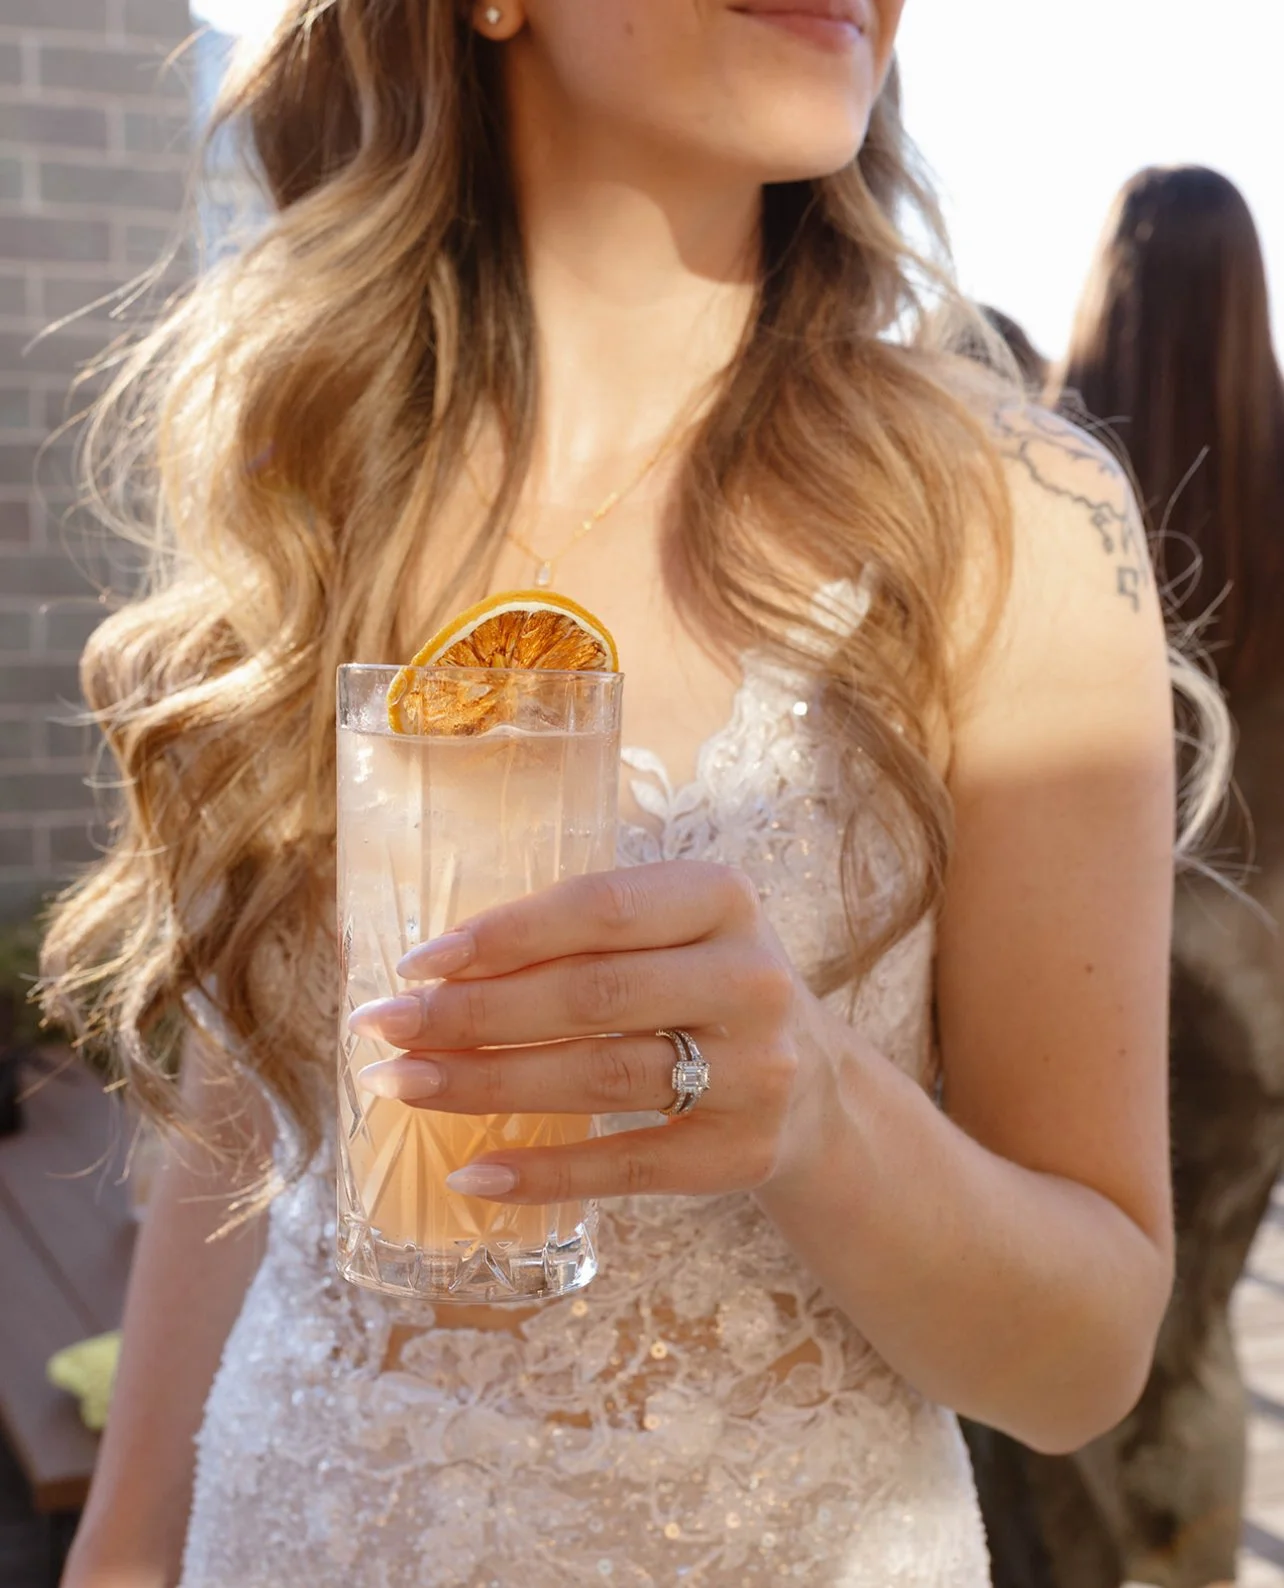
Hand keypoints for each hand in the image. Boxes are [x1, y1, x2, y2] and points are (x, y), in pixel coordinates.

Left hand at [347, 861, 822, 1202]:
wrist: (816, 1087)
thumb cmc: (703, 988)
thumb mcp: (674, 932)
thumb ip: (584, 934)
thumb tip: (436, 969)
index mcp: (723, 898)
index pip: (599, 909)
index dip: (502, 935)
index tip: (416, 963)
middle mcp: (749, 979)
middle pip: (590, 996)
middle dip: (471, 1014)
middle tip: (384, 1028)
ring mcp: (754, 1071)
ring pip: (599, 1078)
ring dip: (486, 1085)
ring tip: (403, 1086)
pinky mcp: (740, 1153)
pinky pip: (625, 1167)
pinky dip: (543, 1172)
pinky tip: (472, 1172)